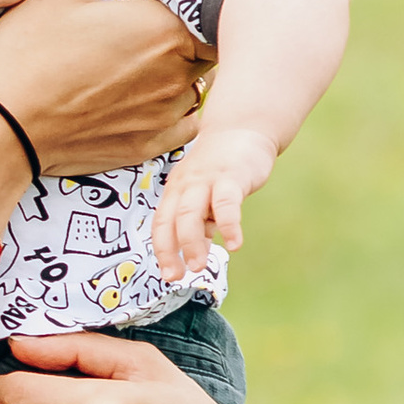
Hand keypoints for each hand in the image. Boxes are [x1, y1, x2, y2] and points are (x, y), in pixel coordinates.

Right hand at [0, 0, 207, 182]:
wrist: (1, 130)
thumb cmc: (28, 52)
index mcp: (163, 26)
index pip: (210, 5)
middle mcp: (177, 72)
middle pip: (207, 44)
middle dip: (189, 32)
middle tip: (150, 26)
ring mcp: (166, 112)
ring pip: (197, 83)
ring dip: (182, 71)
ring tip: (140, 62)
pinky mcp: (152, 144)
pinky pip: (185, 122)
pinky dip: (172, 108)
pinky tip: (138, 96)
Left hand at [151, 121, 276, 279]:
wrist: (242, 127)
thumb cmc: (220, 165)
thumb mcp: (202, 191)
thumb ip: (200, 219)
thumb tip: (198, 249)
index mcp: (175, 191)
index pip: (161, 224)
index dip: (162, 251)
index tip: (168, 276)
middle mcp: (185, 185)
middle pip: (171, 221)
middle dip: (171, 251)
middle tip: (178, 276)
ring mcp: (206, 179)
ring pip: (190, 213)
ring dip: (192, 243)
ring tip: (198, 266)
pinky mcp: (231, 176)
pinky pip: (226, 203)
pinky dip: (229, 225)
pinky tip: (235, 244)